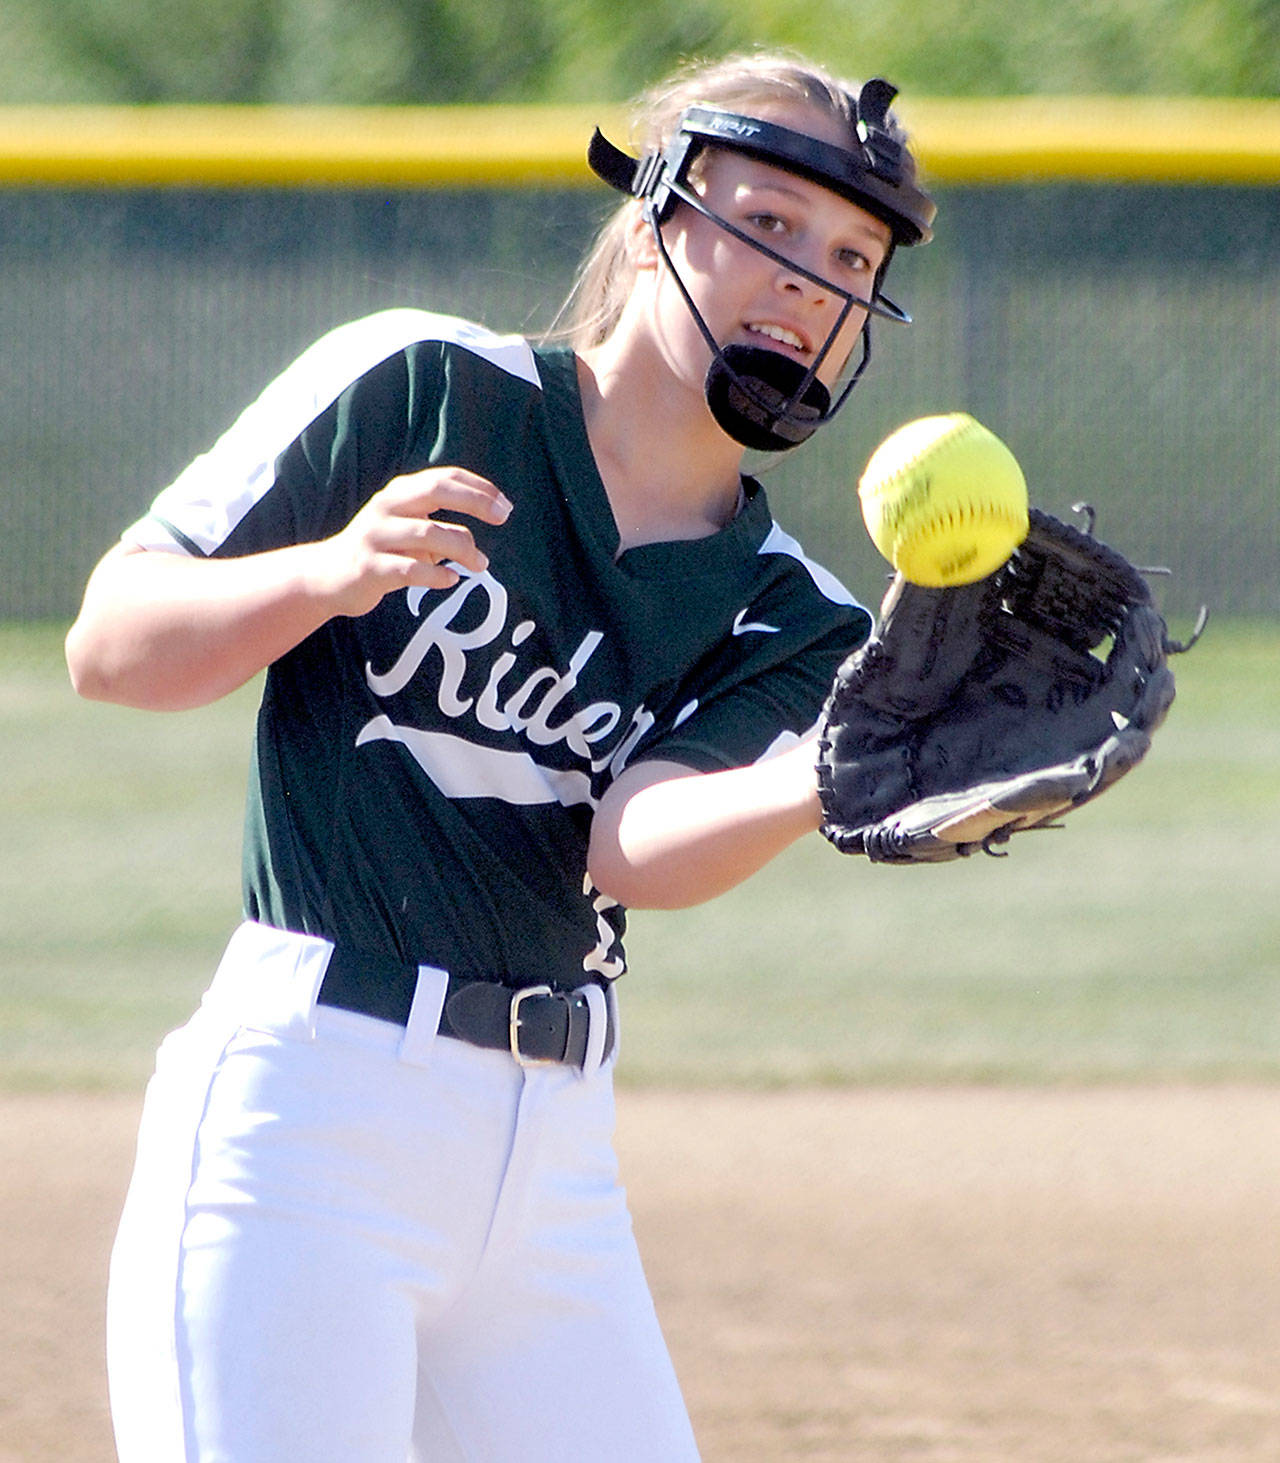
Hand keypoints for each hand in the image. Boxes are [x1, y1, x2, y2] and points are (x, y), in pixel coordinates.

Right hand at [315, 467, 512, 617]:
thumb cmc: (382, 550)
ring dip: (463, 550)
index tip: (504, 503)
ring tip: (480, 565)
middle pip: (435, 492)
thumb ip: (440, 521)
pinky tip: (451, 579)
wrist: (328, 577)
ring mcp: (375, 537)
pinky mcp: (370, 568)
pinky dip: (437, 574)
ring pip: (428, 535)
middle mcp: (386, 508)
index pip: (443, 477)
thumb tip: (487, 520)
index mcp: (399, 494)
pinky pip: (411, 570)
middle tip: (504, 517)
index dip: (477, 486)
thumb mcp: (408, 527)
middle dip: (475, 502)